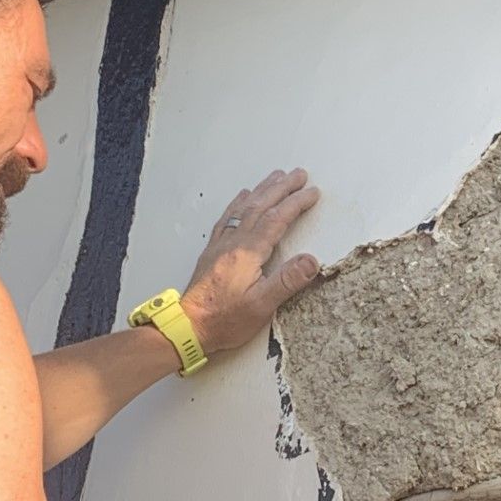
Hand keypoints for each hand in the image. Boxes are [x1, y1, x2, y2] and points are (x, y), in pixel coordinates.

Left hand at [181, 169, 321, 353]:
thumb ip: (287, 281)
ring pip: (245, 208)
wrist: (188, 326)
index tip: (312, 192)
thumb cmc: (225, 319)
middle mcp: (234, 242)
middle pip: (261, 206)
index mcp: (248, 252)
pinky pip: (228, 217)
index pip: (277, 220)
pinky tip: (243, 197)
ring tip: (276, 176)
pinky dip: (238, 203)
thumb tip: (312, 260)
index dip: (296, 203)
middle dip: (282, 188)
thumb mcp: (262, 305)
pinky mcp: (212, 252)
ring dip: (262, 190)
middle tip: (299, 174)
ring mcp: (221, 245)